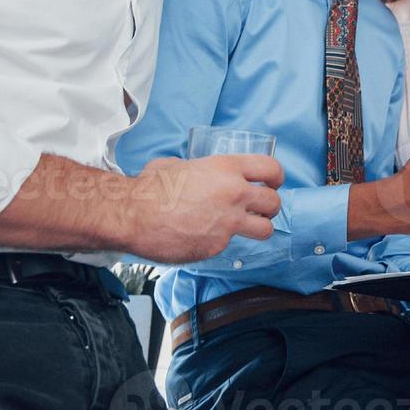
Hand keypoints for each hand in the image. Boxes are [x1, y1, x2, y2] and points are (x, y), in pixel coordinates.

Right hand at [124, 155, 282, 263]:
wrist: (133, 215)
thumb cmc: (150, 188)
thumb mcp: (179, 164)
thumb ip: (199, 169)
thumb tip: (196, 173)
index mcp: (226, 168)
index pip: (271, 168)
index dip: (276, 177)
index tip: (273, 183)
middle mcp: (234, 194)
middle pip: (274, 202)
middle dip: (270, 206)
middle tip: (260, 209)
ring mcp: (228, 222)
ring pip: (265, 229)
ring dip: (258, 228)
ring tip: (246, 227)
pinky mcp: (218, 245)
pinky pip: (230, 244)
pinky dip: (221, 242)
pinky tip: (204, 237)